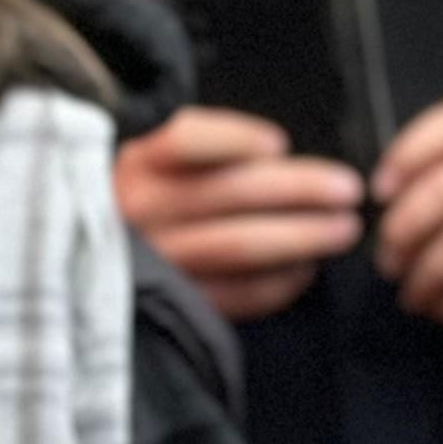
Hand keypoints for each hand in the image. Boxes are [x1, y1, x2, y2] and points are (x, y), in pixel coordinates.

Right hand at [113, 107, 364, 321]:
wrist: (96, 279)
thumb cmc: (143, 209)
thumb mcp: (149, 168)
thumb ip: (197, 156)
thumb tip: (275, 155)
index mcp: (136, 165)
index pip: (185, 141)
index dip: (236, 139)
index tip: (279, 143)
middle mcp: (140, 211)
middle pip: (230, 193)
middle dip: (298, 189)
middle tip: (347, 190)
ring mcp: (157, 261)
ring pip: (239, 245)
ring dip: (300, 236)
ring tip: (342, 229)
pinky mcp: (176, 304)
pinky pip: (237, 294)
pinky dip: (278, 283)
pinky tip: (306, 270)